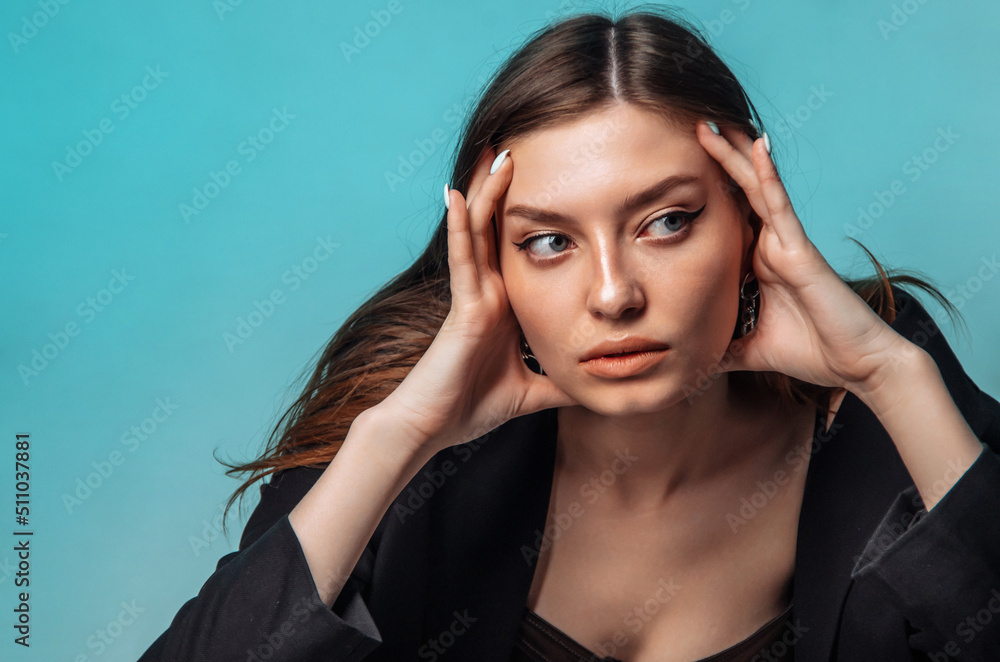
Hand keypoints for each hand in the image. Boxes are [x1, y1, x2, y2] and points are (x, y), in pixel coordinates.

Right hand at [377, 145, 577, 456]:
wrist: (431, 427)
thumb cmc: (468, 408)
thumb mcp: (530, 393)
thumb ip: (558, 386)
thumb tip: (592, 391)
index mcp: (503, 309)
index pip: (518, 253)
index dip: (529, 219)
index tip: (551, 186)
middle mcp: (487, 295)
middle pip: (499, 231)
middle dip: (508, 192)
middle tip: (520, 148)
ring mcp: (472, 298)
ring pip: (480, 233)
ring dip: (487, 192)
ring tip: (497, 151)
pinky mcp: (461, 309)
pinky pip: (462, 260)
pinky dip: (460, 227)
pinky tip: (458, 194)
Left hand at [696, 120, 913, 394]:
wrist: (855, 366)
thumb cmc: (813, 352)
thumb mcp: (751, 349)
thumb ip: (723, 348)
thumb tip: (692, 361)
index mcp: (759, 264)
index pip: (730, 219)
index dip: (709, 193)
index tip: (678, 171)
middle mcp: (772, 246)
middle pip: (740, 194)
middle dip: (719, 161)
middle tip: (694, 127)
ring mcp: (787, 244)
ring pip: (757, 189)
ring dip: (735, 155)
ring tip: (713, 124)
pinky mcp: (800, 249)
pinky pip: (779, 205)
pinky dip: (767, 175)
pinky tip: (756, 146)